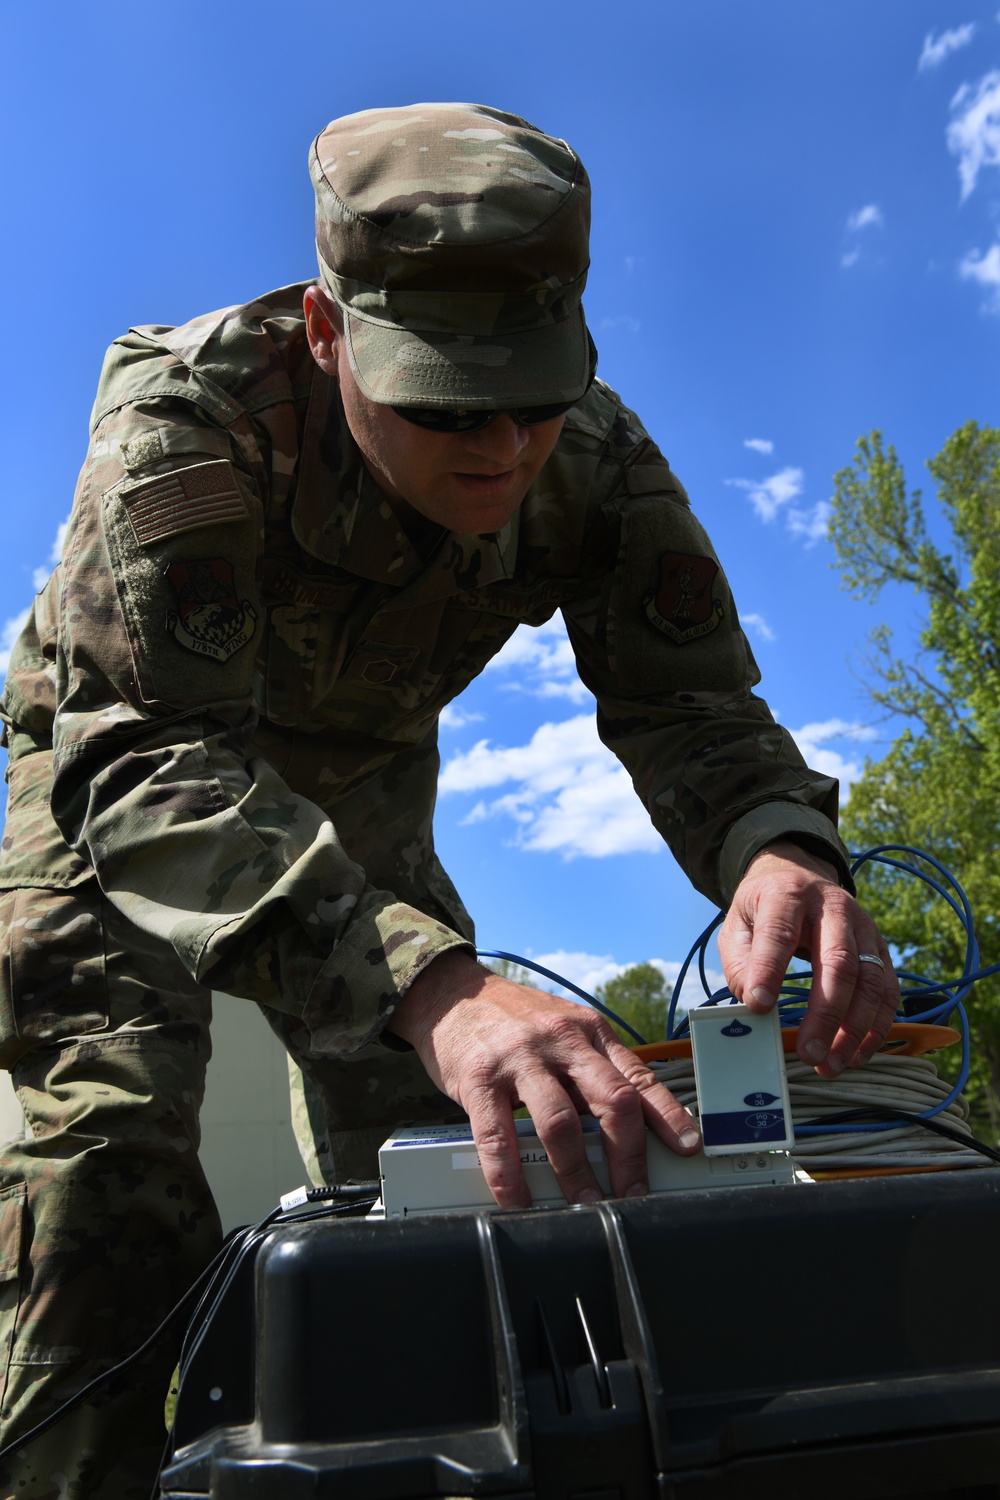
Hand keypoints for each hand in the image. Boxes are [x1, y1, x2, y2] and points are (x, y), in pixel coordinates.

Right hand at [386, 951, 700, 1209]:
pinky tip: (517, 1199)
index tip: (687, 1148)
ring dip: (576, 1172)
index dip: (668, 1116)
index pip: (638, 1077)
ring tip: (584, 1204)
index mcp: (589, 1033)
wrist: (452, 994)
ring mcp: (520, 1060)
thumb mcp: (564, 1031)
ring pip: (560, 1121)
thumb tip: (630, 1126)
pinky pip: (497, 1134)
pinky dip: (509, 1174)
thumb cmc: (514, 1021)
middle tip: (632, 1194)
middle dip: (628, 1155)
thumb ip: (593, 1070)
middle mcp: (561, 1041)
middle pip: (611, 1100)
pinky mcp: (478, 1079)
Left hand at [718, 840, 899, 1077]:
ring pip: (870, 980)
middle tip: (810, 1054)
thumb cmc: (763, 909)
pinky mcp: (880, 947)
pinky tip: (858, 1053)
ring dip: (855, 1029)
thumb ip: (740, 961)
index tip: (759, 1008)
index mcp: (788, 893)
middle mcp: (833, 906)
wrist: (797, 875)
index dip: (769, 970)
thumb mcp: (737, 924)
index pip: (780, 932)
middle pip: (838, 961)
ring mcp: (863, 926)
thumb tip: (754, 1005)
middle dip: (825, 1014)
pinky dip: (877, 1026)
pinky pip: (888, 990)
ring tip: (832, 1064)